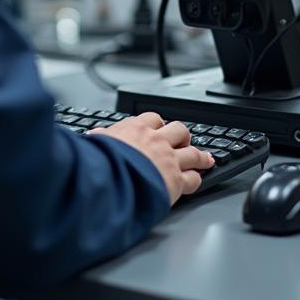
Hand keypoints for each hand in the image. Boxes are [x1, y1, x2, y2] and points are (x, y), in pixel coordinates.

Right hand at [88, 113, 213, 203]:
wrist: (112, 178)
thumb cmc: (103, 160)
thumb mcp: (97, 142)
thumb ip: (101, 137)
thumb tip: (94, 135)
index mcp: (137, 128)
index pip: (154, 118)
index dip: (159, 124)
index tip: (160, 128)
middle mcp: (156, 141)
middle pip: (179, 130)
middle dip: (183, 136)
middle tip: (184, 141)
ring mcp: (169, 159)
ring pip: (193, 153)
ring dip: (200, 156)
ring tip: (205, 158)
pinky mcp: (176, 180)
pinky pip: (193, 178)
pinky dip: (196, 179)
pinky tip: (196, 180)